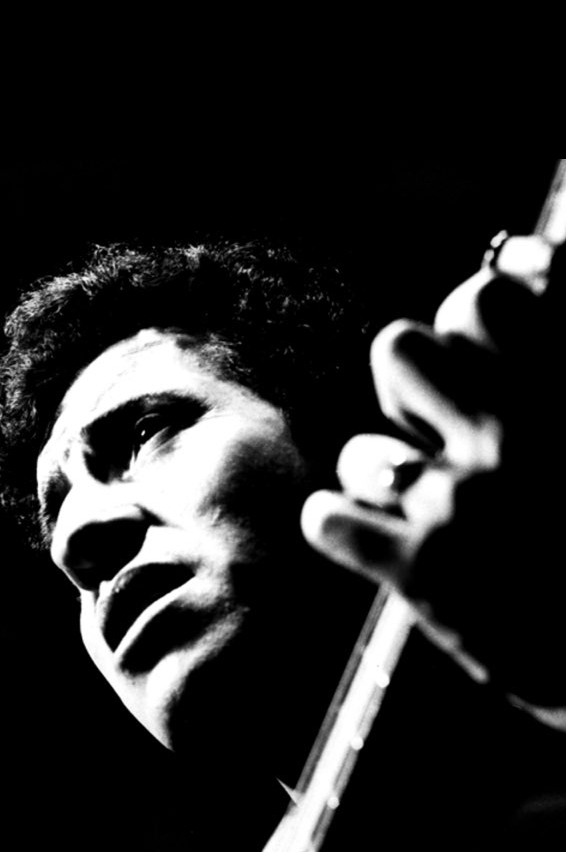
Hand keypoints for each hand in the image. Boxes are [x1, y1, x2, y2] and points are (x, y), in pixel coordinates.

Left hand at [301, 237, 565, 714]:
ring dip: (380, 473)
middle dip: (407, 388)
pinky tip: (358, 534)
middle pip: (396, 351)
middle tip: (437, 425)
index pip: (486, 298)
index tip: (478, 351)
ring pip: (362, 448)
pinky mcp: (423, 570)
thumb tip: (522, 261)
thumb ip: (565, 360)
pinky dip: (337, 526)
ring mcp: (464, 498)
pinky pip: (328, 521)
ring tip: (414, 499)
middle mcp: (518, 429)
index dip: (468, 322)